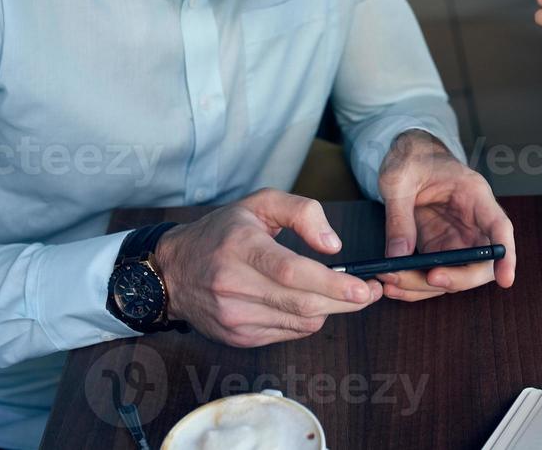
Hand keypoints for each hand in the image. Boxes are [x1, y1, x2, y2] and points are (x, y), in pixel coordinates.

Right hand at [153, 188, 381, 347]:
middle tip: (369, 291)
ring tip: (341, 293)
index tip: (363, 286)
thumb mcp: (260, 203)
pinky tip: (307, 302)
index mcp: (240, 247)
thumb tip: (333, 245)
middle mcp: (234, 285)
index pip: (292, 271)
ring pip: (300, 322)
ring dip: (328, 310)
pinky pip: (287, 333)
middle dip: (344, 301)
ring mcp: (234, 316)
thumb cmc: (222, 232)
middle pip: (302, 302)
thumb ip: (302, 212)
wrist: (173, 272)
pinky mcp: (237, 337)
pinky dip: (305, 319)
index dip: (331, 283)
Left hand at [375, 130, 516, 301]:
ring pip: (454, 275)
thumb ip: (399, 217)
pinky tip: (393, 285)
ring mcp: (456, 238)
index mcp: (474, 194)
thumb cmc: (411, 158)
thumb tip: (398, 257)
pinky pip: (432, 275)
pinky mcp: (439, 248)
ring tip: (391, 282)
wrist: (406, 157)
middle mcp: (472, 222)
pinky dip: (414, 285)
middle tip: (429, 278)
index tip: (505, 279)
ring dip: (425, 286)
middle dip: (457, 278)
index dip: (507, 255)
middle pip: (481, 262)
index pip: (500, 227)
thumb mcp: (399, 180)